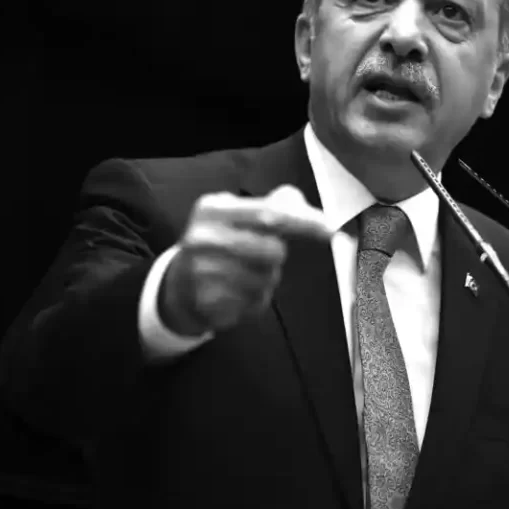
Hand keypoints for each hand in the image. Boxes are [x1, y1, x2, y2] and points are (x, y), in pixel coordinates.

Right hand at [159, 185, 333, 336]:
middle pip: (273, 249)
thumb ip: (274, 205)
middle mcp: (202, 238)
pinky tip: (236, 292)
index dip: (305, 222)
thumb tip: (304, 207)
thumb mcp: (238, 214)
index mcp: (212, 208)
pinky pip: (255, 301)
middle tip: (260, 254)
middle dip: (277, 255)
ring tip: (244, 273)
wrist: (177, 285)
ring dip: (267, 278)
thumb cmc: (219, 242)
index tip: (332, 230)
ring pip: (267, 279)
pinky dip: (256, 298)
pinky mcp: (207, 303)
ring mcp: (201, 273)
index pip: (270, 213)